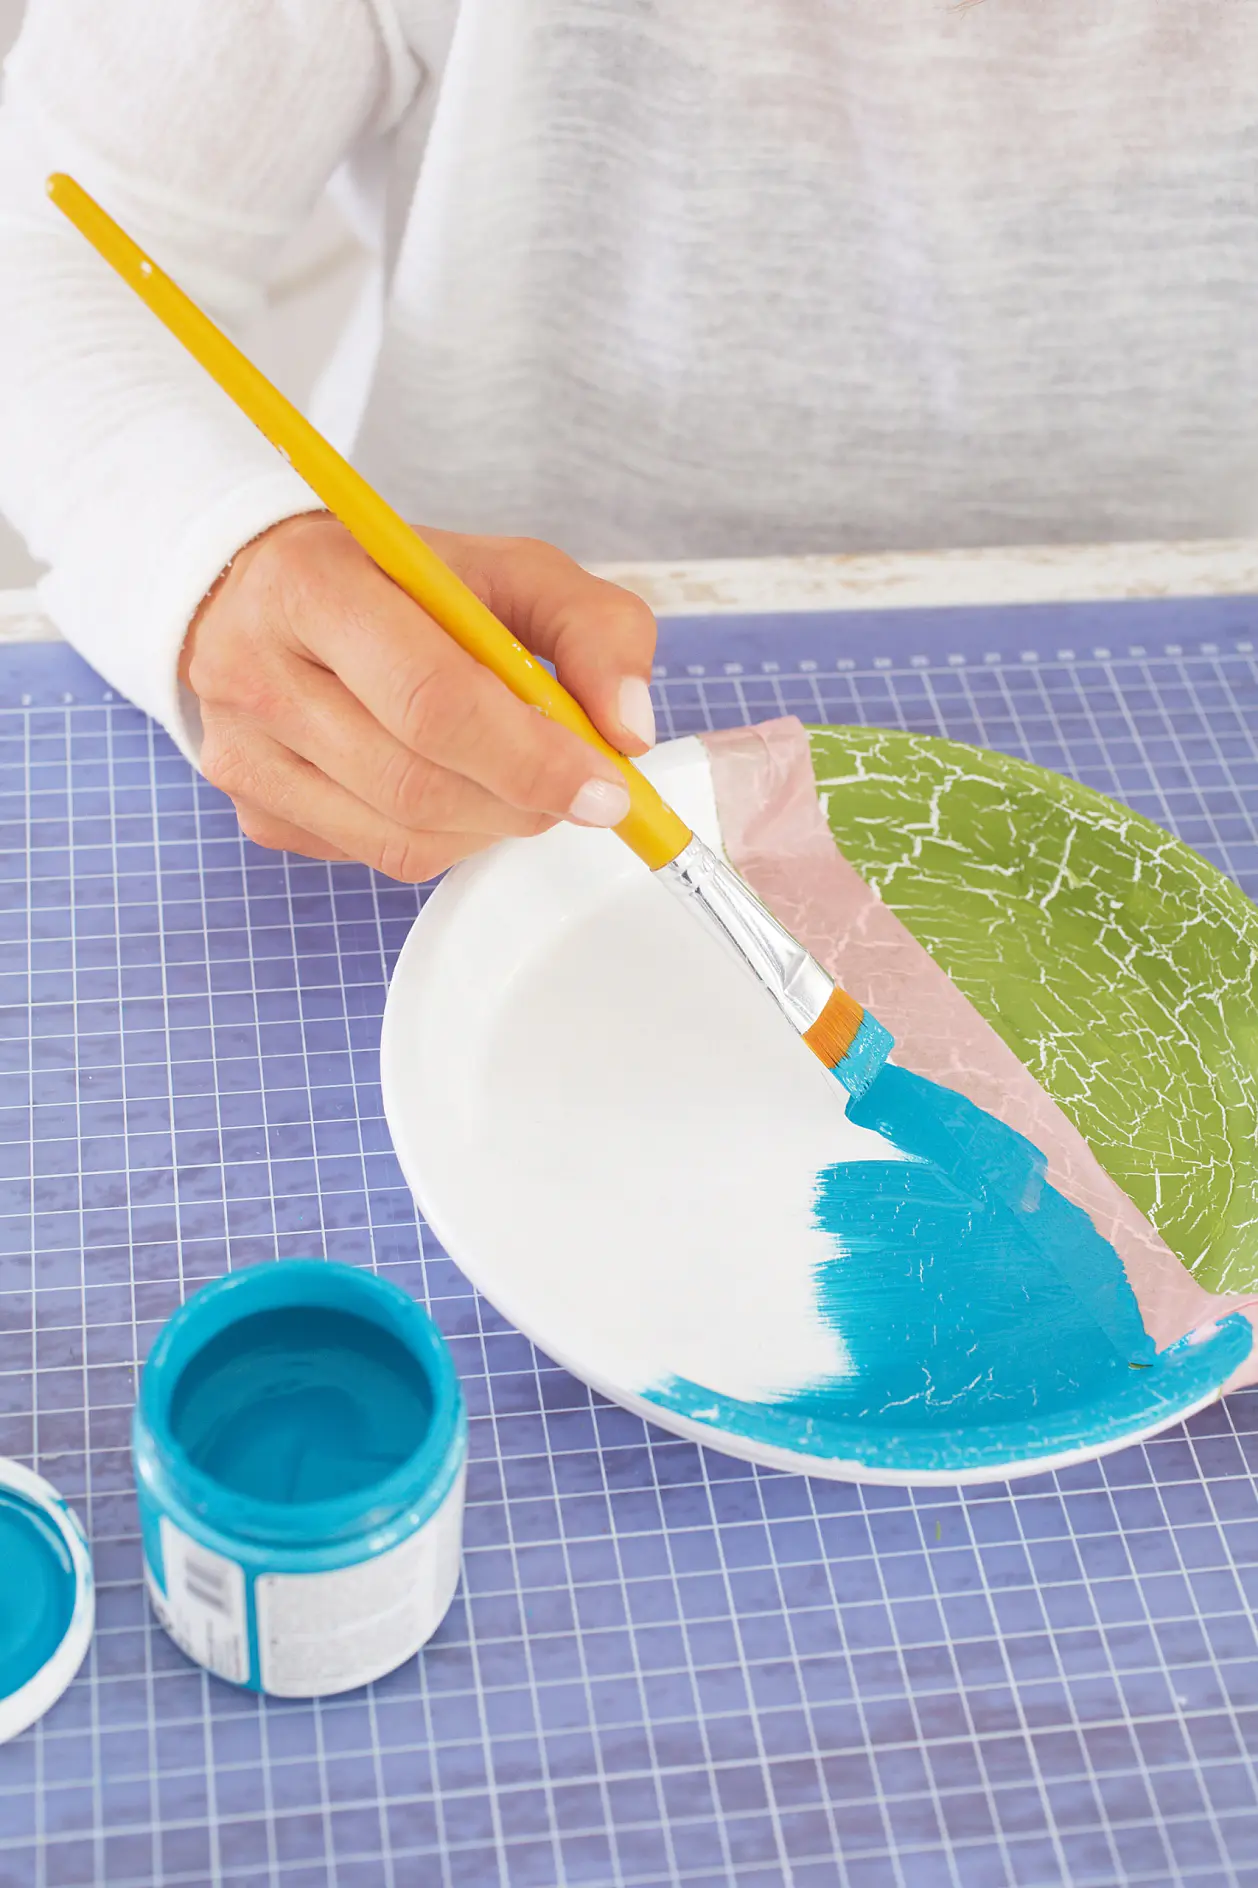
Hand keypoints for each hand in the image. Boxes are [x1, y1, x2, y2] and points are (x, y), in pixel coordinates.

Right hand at [180, 513, 657, 879]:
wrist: (267, 592)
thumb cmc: (399, 581)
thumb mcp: (510, 568)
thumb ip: (594, 628)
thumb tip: (628, 732)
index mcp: (313, 586)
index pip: (433, 701)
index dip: (530, 757)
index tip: (603, 785)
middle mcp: (255, 672)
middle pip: (417, 783)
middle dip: (522, 799)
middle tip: (575, 788)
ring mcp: (242, 753)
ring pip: (400, 836)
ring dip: (490, 825)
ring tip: (516, 780)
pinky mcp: (253, 809)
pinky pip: (375, 857)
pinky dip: (441, 838)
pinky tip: (451, 786)